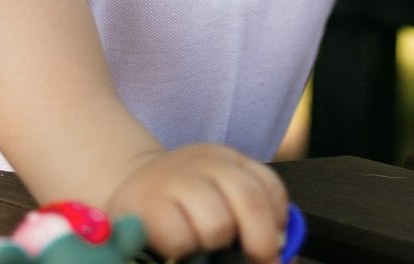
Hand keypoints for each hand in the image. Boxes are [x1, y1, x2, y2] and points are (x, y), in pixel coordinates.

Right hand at [106, 143, 288, 262]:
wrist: (128, 185)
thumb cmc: (180, 201)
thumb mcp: (218, 194)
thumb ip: (250, 217)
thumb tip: (285, 254)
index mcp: (229, 161)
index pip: (268, 188)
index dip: (277, 224)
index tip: (275, 250)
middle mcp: (206, 163)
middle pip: (250, 200)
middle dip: (260, 241)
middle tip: (255, 260)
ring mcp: (176, 180)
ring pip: (218, 224)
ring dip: (214, 243)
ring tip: (202, 245)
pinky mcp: (148, 205)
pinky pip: (180, 239)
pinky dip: (184, 250)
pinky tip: (178, 247)